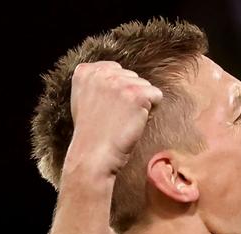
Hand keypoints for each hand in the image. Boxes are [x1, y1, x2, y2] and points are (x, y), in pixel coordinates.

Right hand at [65, 61, 162, 177]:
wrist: (93, 156)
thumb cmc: (92, 135)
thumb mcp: (84, 100)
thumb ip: (98, 83)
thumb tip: (119, 75)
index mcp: (85, 71)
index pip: (117, 71)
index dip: (118, 93)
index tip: (106, 110)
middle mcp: (101, 72)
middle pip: (133, 78)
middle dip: (130, 98)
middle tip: (115, 118)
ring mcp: (119, 82)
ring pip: (146, 87)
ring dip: (141, 106)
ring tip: (123, 122)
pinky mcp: (137, 94)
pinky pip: (157, 96)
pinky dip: (150, 112)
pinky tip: (134, 123)